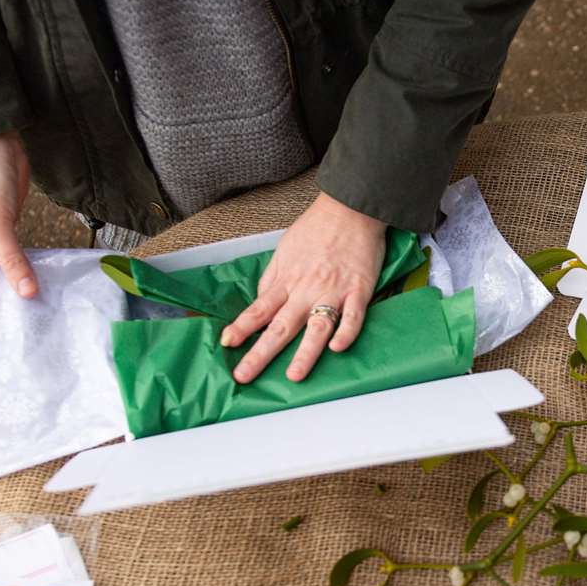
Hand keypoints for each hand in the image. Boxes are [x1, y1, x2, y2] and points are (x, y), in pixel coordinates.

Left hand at [220, 191, 386, 383]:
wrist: (350, 209)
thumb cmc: (316, 229)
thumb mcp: (284, 250)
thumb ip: (273, 279)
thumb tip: (261, 302)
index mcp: (287, 280)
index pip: (259, 309)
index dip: (241, 327)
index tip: (227, 343)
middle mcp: (306, 290)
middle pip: (281, 327)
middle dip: (260, 353)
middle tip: (245, 375)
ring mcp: (333, 291)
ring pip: (316, 327)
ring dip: (305, 353)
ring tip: (294, 376)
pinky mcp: (359, 290)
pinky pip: (353, 316)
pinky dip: (347, 332)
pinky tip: (338, 348)